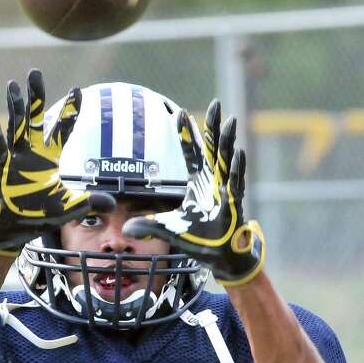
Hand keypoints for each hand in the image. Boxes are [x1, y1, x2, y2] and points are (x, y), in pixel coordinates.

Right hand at [0, 69, 114, 255]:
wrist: (18, 227)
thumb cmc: (41, 213)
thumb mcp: (70, 207)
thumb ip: (90, 202)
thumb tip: (112, 204)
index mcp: (49, 156)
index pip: (62, 128)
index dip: (69, 111)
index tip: (77, 90)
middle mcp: (32, 152)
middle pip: (34, 118)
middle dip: (35, 96)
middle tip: (35, 72)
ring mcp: (15, 159)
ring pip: (15, 127)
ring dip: (15, 108)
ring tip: (14, 86)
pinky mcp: (3, 170)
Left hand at [122, 100, 264, 285]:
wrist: (220, 258)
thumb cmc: (200, 240)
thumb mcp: (169, 229)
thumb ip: (147, 226)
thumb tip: (124, 230)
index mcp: (198, 184)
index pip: (192, 154)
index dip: (186, 135)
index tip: (180, 113)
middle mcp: (213, 183)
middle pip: (213, 149)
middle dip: (213, 127)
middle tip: (215, 104)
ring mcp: (225, 192)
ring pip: (227, 161)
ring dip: (227, 142)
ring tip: (228, 121)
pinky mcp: (234, 205)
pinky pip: (236, 183)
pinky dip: (236, 169)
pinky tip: (238, 153)